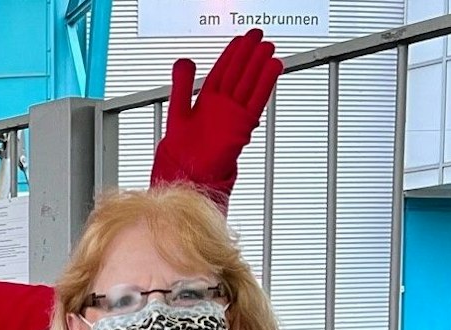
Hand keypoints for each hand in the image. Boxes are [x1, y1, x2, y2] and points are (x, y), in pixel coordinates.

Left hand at [153, 30, 282, 196]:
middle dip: (248, 55)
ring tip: (268, 49)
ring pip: (249, 84)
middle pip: (239, 74)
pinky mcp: (243, 126)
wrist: (187, 173)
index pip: (222, 71)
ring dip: (259, 66)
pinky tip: (273, 68)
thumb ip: (182, 85)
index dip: (231, 54)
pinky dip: (265, 84)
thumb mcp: (177, 110)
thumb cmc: (181, 150)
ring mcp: (233, 114)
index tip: (241, 39)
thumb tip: (184, 61)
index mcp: (206, 101)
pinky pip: (256, 101)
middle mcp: (222, 106)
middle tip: (259, 36)